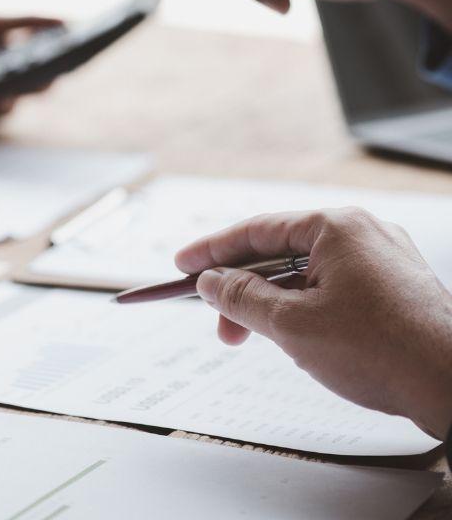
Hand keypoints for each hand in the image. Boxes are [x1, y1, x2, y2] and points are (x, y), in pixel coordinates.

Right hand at [175, 207, 451, 438]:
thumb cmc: (384, 351)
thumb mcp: (291, 324)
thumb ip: (240, 297)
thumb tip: (212, 281)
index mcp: (336, 227)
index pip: (256, 231)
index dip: (212, 251)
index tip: (183, 266)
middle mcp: (361, 233)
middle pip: (280, 253)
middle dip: (243, 289)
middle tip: (218, 321)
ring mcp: (382, 259)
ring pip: (306, 273)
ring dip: (273, 303)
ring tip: (256, 337)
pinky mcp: (395, 287)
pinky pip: (333, 287)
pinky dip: (304, 307)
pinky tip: (296, 337)